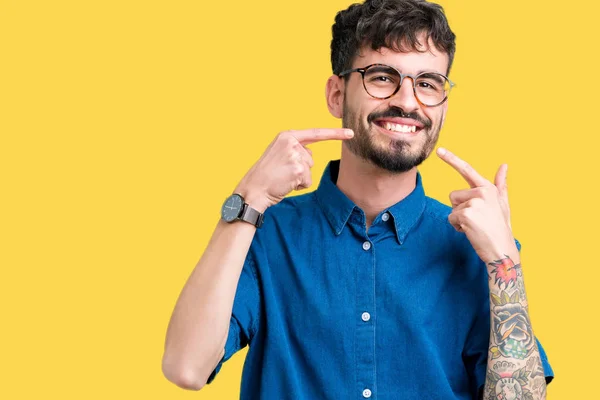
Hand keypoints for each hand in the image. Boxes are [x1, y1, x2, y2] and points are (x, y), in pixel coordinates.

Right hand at [235, 128, 353, 211]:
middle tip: (281, 172)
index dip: (335, 133)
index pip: (316, 133)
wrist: (253, 189)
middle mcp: (292, 143)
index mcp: (286, 136)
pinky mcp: (299, 170)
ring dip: (299, 178)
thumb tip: (310, 155)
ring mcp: (295, 156)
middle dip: (300, 168)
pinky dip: (299, 186)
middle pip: (311, 158)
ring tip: (282, 178)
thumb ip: (294, 149)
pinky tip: (285, 184)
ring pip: (309, 170)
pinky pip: (308, 181)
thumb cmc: (265, 175)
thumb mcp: (277, 153)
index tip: (351, 133)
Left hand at [436, 147, 517, 263]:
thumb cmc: (500, 227)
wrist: (502, 249)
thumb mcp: (502, 204)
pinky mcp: (466, 214)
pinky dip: (458, 227)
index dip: (452, 159)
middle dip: (460, 209)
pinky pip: (451, 218)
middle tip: (477, 220)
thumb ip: (500, 184)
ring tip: (475, 226)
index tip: (439, 150)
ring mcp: (474, 203)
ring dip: (459, 219)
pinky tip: (471, 232)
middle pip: (453, 196)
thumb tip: (504, 165)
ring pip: (452, 208)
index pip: (467, 170)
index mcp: (488, 188)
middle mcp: (482, 192)